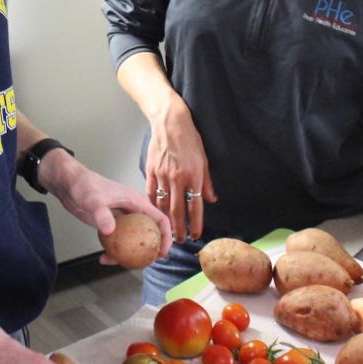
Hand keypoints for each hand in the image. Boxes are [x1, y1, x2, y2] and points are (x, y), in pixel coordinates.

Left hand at [40, 151, 171, 260]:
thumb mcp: (93, 199)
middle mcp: (131, 211)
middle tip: (145, 263)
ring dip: (131, 254)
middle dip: (151, 249)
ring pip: (134, 240)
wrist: (68, 184)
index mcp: (135, 202)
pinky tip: (103, 258)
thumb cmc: (83, 184)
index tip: (162, 252)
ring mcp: (121, 218)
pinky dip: (113, 251)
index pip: (160, 219)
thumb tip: (110, 230)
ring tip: (121, 264)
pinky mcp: (110, 224)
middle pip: (150, 232)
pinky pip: (118, 241)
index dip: (166, 236)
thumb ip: (102, 213)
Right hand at [144, 97, 215, 241]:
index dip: (196, 224)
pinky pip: (151, 192)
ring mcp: (162, 175)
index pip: (195, 207)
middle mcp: (177, 178)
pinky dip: (154, 204)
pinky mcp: (151, 170)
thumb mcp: (204, 159)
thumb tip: (211, 199)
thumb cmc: (189, 138)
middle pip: (177, 210)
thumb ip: (207, 182)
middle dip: (179, 228)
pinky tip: (156, 212)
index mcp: (193, 176)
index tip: (196, 234)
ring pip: (163, 204)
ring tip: (168, 230)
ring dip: (166, 220)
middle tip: (180, 240)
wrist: (169, 122)